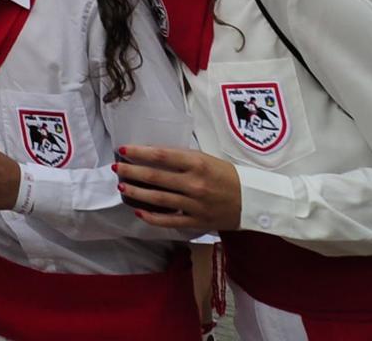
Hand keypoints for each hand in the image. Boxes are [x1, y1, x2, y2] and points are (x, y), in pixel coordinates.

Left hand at [114, 144, 242, 232]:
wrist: (254, 200)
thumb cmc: (227, 175)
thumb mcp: (206, 159)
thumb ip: (182, 158)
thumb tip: (153, 154)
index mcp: (198, 164)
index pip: (162, 156)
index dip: (140, 152)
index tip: (123, 150)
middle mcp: (195, 184)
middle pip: (156, 177)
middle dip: (132, 172)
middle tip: (117, 168)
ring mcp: (195, 205)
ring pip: (159, 199)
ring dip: (137, 192)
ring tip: (122, 186)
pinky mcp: (197, 221)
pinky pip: (170, 221)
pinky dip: (152, 217)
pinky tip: (139, 212)